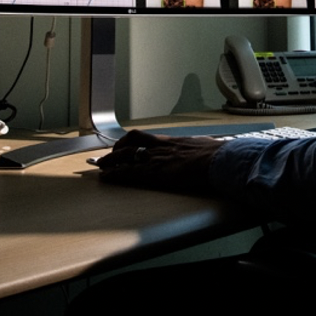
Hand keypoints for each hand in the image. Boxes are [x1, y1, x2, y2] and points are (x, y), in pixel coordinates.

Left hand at [92, 129, 225, 192]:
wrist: (215, 160)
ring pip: (125, 155)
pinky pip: (128, 172)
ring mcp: (155, 158)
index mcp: (172, 141)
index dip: (131, 141)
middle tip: (108, 156)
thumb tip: (205, 149)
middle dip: (117, 148)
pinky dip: (115, 174)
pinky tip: (106, 177)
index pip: (145, 137)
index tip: (125, 145)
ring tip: (101, 166)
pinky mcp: (153, 172)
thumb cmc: (215, 155)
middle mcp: (160, 146)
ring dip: (110, 160)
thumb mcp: (204, 146)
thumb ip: (198, 148)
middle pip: (131, 142)